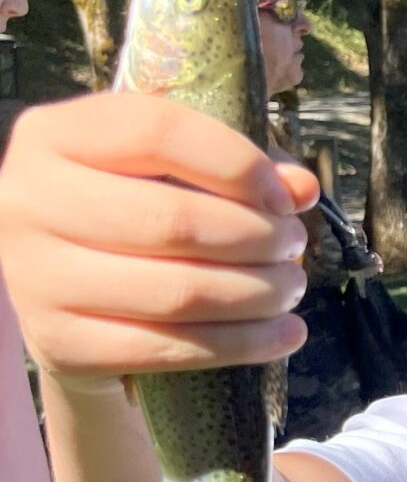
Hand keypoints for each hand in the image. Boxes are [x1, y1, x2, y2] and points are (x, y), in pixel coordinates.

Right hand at [0, 95, 318, 385]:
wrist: (63, 287)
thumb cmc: (130, 208)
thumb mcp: (170, 167)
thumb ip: (237, 166)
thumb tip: (301, 189)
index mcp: (55, 137)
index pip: (157, 133)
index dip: (237, 164)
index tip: (286, 197)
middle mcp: (29, 202)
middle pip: (171, 221)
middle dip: (257, 238)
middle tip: (294, 245)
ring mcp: (36, 278)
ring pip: (176, 292)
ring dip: (258, 293)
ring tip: (292, 287)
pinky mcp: (59, 343)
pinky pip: (168, 348)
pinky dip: (242, 344)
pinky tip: (285, 334)